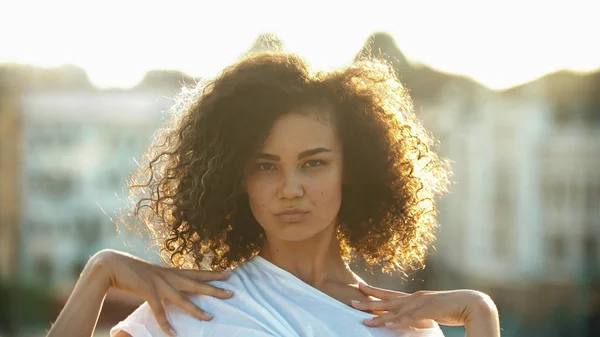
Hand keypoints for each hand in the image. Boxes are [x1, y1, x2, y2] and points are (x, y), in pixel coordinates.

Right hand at [89, 249, 232, 335]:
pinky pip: (159, 311)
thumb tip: (169, 285)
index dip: (212, 273)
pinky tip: (173, 333)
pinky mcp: (147, 292)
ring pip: (183, 299)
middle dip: (214, 288)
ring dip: (196, 310)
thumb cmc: (130, 269)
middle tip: (232, 292)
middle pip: (196, 284)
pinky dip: (165, 323)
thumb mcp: (151, 273)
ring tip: (210, 318)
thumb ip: (162, 279)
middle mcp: (168, 276)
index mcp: (170, 271)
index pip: (196, 272)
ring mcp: (159, 284)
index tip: (228, 273)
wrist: (111, 264)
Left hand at [351, 283, 497, 328]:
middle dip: (368, 301)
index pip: (390, 294)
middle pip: (387, 300)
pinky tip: (388, 324)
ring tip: (365, 321)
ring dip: (379, 316)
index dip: (374, 291)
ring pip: (395, 311)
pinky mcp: (429, 311)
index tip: (359, 288)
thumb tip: (409, 318)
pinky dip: (399, 321)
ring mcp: (421, 304)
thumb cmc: (453, 308)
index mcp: (415, 297)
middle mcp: (415, 298)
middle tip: (351, 302)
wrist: (472, 303)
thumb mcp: (431, 311)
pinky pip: (411, 318)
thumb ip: (419, 313)